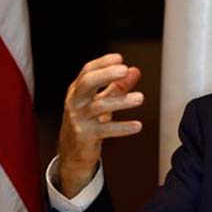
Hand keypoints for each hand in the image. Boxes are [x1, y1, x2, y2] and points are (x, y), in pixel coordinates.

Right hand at [57, 53, 143, 197]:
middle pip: (87, 83)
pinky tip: (137, 126)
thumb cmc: (87, 122)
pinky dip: (122, 127)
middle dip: (105, 74)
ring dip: (121, 101)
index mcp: (78, 91)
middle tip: (124, 70)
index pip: (88, 71)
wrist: (72, 153)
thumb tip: (135, 71)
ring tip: (140, 98)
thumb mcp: (101, 101)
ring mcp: (80, 119)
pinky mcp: (86, 136)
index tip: (119, 58)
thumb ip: (118, 86)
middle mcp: (76, 102)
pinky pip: (105, 130)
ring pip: (99, 106)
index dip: (103, 63)